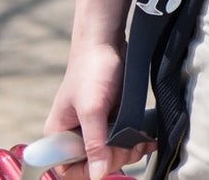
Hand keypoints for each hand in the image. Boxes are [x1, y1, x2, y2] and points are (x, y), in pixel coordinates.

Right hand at [44, 43, 150, 179]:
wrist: (107, 42)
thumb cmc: (92, 70)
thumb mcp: (92, 109)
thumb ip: (95, 142)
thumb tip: (98, 173)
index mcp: (59, 135)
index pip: (68, 169)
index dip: (90, 170)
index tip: (110, 160)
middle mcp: (75, 133)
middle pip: (95, 162)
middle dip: (116, 157)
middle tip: (132, 146)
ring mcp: (95, 125)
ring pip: (112, 151)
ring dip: (130, 150)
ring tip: (143, 140)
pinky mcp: (112, 117)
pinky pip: (123, 137)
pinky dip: (137, 139)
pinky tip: (150, 137)